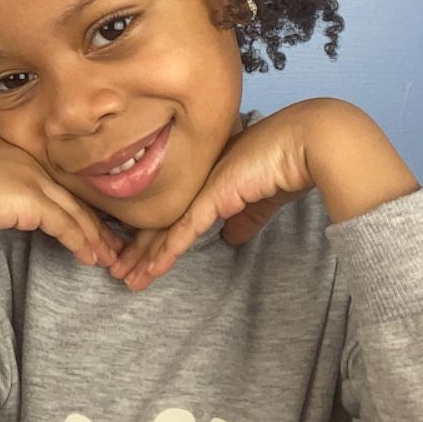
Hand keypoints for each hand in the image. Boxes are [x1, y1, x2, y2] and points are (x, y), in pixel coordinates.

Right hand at [0, 138, 122, 267]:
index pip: (54, 180)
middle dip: (95, 221)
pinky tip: (89, 257)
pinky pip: (65, 224)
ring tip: (108, 258)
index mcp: (11, 151)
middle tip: (113, 243)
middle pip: (71, 193)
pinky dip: (81, 242)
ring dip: (95, 237)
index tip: (90, 224)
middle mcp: (26, 159)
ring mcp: (29, 176)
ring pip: (75, 209)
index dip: (75, 204)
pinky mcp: (29, 198)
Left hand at [111, 99, 418, 290]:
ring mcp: (200, 187)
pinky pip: (181, 231)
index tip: (136, 256)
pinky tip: (148, 270)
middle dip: (136, 249)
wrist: (306, 143)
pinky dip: (164, 254)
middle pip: (157, 219)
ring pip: (162, 228)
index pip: (171, 211)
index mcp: (205, 177)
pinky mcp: (210, 197)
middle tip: (116, 271)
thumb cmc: (289, 164)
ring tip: (124, 278)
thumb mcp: (261, 199)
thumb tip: (232, 238)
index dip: (152, 235)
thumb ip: (245, 218)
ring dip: (142, 257)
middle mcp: (195, 180)